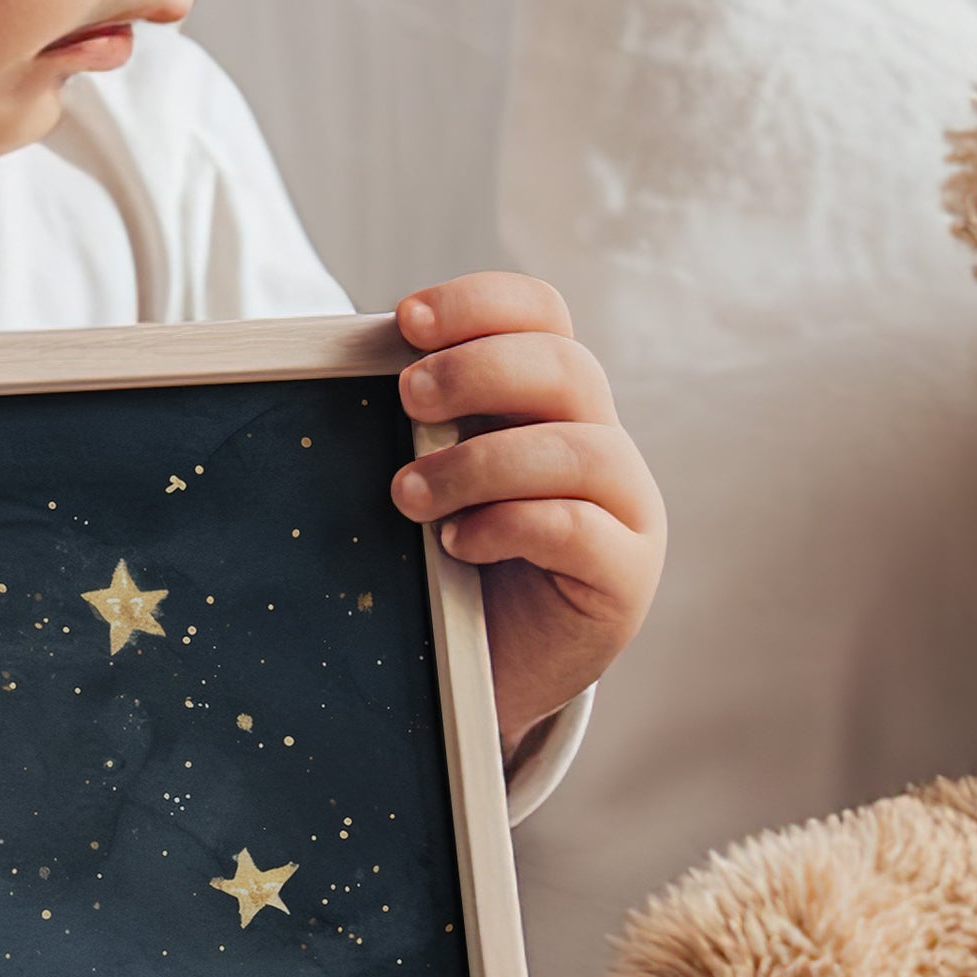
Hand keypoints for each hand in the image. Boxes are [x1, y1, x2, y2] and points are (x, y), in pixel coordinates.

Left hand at [390, 274, 664, 754]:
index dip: (480, 304)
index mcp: (553, 401)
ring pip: (581, 449)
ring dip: (482, 463)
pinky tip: (458, 544)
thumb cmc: (459, 566)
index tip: (406, 320)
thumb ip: (423, 426)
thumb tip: (349, 371)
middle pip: (567, 366)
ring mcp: (627, 507)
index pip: (542, 315)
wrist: (498, 673)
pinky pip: (580, 529)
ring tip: (411, 495)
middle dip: (479, 370)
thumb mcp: (440, 480)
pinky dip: (510, 526)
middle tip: (409, 397)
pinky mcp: (626, 574)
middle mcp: (601, 441)